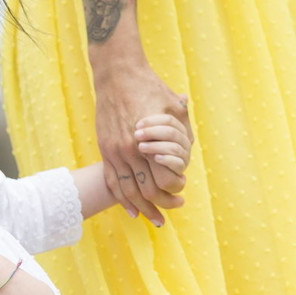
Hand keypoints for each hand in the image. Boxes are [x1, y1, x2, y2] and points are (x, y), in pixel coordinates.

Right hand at [94, 63, 192, 225]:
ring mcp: (115, 151)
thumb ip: (183, 129)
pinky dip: (122, 199)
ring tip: (155, 219)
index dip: (175, 187)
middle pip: (147, 189)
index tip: (182, 189)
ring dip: (142, 208)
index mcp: (150, 140)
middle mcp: (131, 150)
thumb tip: (190, 148)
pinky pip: (112, 181)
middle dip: (162, 203)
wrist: (117, 75)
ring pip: (129, 191)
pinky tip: (131, 211)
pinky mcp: (105, 149)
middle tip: (175, 207)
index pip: (164, 178)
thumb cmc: (149, 88)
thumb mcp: (173, 106)